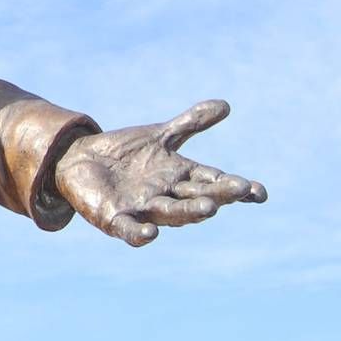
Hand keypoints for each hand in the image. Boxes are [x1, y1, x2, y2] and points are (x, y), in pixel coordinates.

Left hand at [53, 99, 266, 246]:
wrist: (80, 162)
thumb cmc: (126, 154)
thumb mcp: (161, 136)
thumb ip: (192, 124)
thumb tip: (226, 105)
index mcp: (180, 178)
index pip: (214, 182)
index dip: (236, 188)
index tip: (260, 192)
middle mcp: (166, 196)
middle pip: (196, 198)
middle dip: (218, 196)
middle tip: (239, 189)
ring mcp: (142, 209)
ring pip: (170, 214)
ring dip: (189, 213)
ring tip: (209, 210)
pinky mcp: (115, 217)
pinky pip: (129, 229)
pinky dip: (139, 233)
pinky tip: (150, 234)